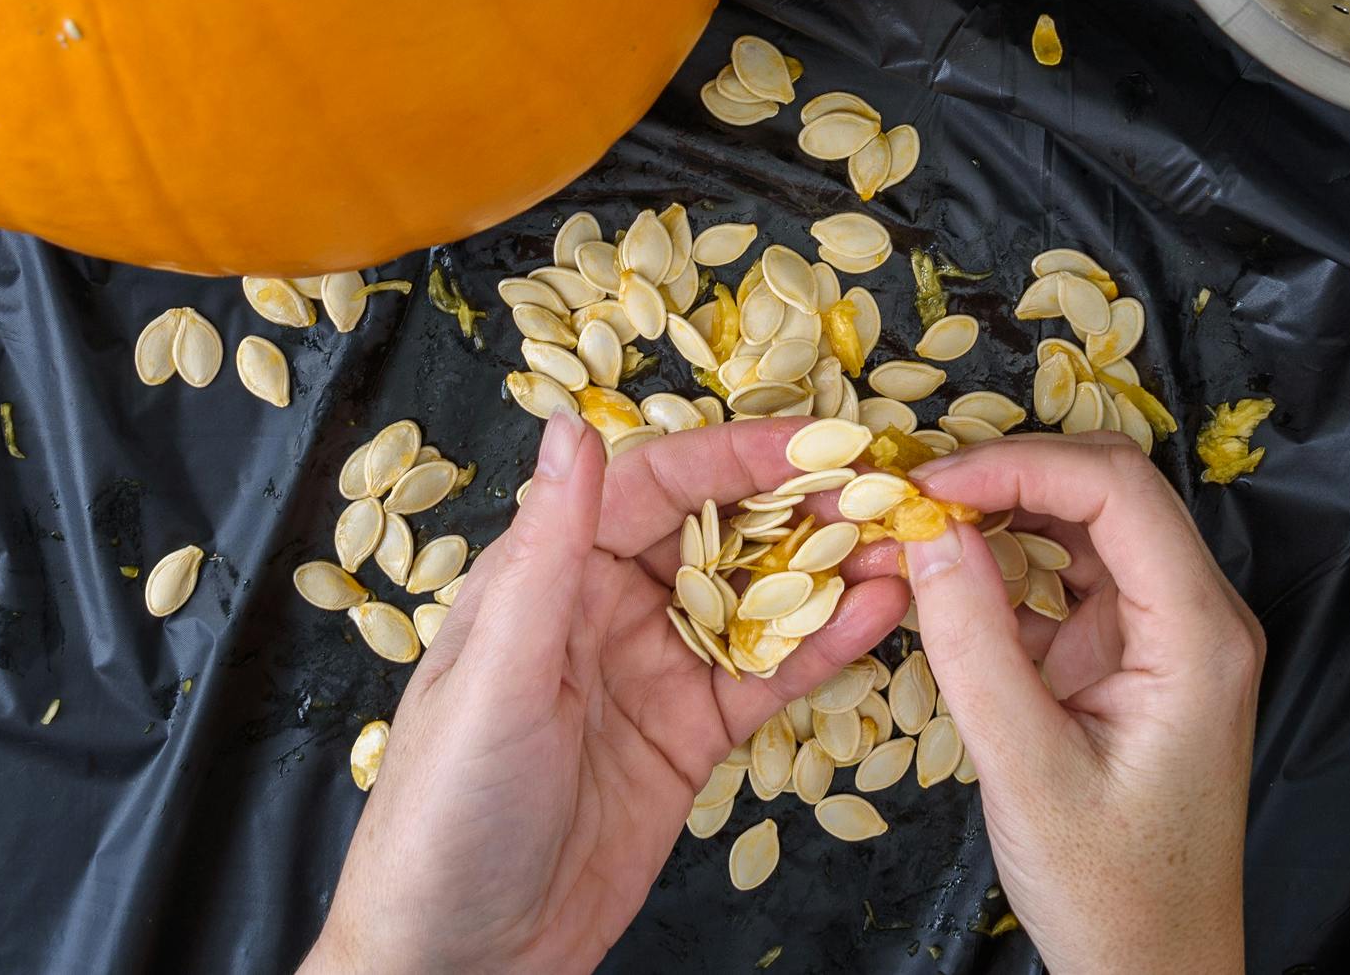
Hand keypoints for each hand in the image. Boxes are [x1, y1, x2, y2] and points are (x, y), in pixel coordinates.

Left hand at [300, 413, 909, 974]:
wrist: (459, 959)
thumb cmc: (443, 814)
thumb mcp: (497, 674)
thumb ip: (546, 551)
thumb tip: (573, 427)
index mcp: (548, 572)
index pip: (656, 485)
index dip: (739, 456)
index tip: (819, 443)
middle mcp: (605, 606)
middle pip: (720, 530)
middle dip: (804, 506)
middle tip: (887, 492)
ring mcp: (655, 669)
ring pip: (757, 598)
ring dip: (829, 570)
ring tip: (906, 547)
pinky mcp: (691, 735)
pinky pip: (768, 675)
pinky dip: (827, 644)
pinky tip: (881, 614)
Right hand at [897, 432, 1263, 974]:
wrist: (1153, 969)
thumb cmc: (1113, 893)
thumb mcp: (1027, 771)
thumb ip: (975, 645)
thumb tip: (928, 532)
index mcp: (1200, 636)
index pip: (1118, 490)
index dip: (1018, 464)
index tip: (930, 483)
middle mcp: (1197, 616)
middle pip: (1106, 489)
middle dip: (1005, 474)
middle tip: (910, 492)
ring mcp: (1165, 633)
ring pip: (1083, 524)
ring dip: (1000, 512)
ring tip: (917, 524)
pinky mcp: (1131, 656)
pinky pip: (1068, 577)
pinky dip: (1003, 565)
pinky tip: (945, 575)